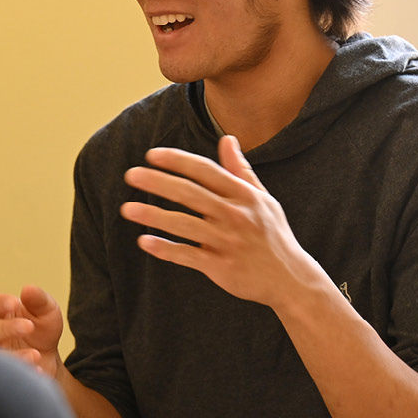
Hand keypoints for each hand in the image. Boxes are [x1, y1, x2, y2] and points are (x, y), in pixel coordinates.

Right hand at [0, 285, 64, 377]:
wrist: (50, 360)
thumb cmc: (42, 330)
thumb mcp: (47, 311)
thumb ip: (38, 299)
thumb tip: (27, 289)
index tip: (15, 302)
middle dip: (7, 328)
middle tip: (29, 326)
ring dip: (14, 355)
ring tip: (35, 354)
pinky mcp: (4, 374)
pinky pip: (6, 376)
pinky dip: (23, 371)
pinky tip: (38, 369)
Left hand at [119, 135, 320, 306]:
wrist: (291, 279)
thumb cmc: (272, 235)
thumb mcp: (262, 200)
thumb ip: (240, 170)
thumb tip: (227, 139)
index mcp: (244, 196)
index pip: (206, 171)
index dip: (178, 161)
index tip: (152, 155)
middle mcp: (235, 215)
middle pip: (191, 194)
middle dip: (159, 182)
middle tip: (131, 175)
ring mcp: (228, 241)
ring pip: (185, 225)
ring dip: (154, 216)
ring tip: (126, 209)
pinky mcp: (221, 266)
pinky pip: (187, 255)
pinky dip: (165, 249)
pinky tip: (144, 241)